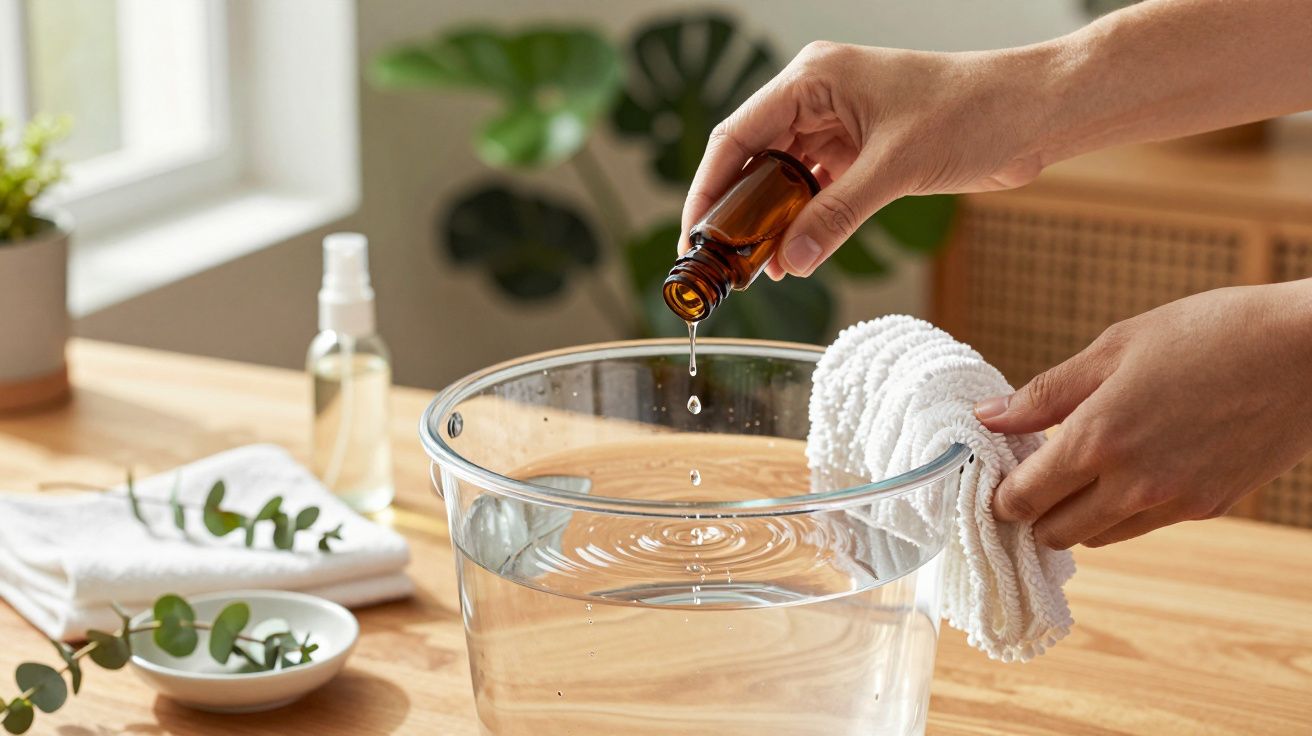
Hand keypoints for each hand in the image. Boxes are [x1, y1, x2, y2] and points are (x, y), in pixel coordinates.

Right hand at [679, 41, 1053, 277]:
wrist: (1036, 111)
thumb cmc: (975, 110)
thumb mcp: (896, 166)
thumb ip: (838, 215)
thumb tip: (791, 260)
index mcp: (814, 78)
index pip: (737, 135)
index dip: (709, 188)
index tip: (695, 237)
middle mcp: (817, 97)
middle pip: (753, 158)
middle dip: (736, 212)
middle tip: (719, 263)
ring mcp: (838, 124)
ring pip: (782, 178)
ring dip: (769, 223)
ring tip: (755, 270)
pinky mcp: (861, 150)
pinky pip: (815, 190)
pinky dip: (803, 222)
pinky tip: (793, 255)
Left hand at [975, 281, 1311, 548]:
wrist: (1309, 349)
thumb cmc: (1209, 333)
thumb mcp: (1113, 349)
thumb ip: (1044, 392)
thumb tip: (988, 416)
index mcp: (1098, 440)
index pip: (1023, 499)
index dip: (1001, 495)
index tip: (996, 477)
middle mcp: (1133, 485)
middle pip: (1055, 534)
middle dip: (1035, 513)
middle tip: (1033, 476)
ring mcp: (1176, 502)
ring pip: (1099, 537)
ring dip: (1078, 517)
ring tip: (1080, 471)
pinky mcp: (1210, 507)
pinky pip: (1145, 526)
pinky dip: (1124, 510)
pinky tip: (1130, 469)